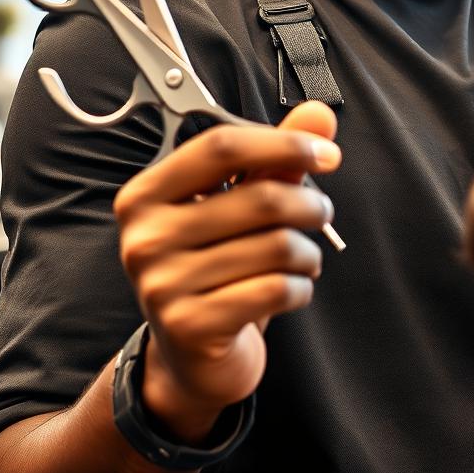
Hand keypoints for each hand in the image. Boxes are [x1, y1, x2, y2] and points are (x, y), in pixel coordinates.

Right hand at [113, 101, 339, 441]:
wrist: (192, 357)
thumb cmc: (220, 264)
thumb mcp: (242, 204)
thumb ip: (278, 156)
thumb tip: (320, 116)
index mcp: (148, 193)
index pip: (222, 146)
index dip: (283, 144)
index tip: (328, 155)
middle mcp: (145, 236)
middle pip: (261, 198)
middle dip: (310, 205)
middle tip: (322, 214)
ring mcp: (162, 284)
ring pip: (276, 247)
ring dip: (309, 252)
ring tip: (305, 259)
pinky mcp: (189, 327)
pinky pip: (275, 290)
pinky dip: (300, 288)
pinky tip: (293, 289)